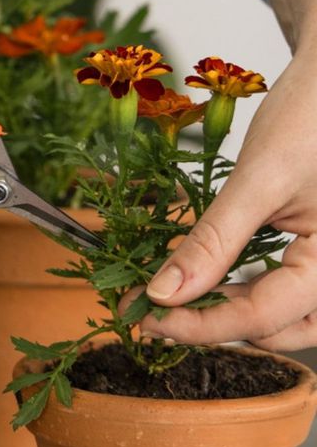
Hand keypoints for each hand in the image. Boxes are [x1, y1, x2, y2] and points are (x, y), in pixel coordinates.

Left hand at [133, 50, 316, 349]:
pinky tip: (204, 282)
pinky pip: (283, 291)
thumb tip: (164, 293)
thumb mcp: (259, 179)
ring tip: (175, 302)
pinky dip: (242, 292)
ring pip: (285, 319)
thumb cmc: (311, 117)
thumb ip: (215, 241)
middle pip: (279, 329)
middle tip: (154, 313)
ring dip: (230, 316)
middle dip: (214, 326)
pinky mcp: (315, 253)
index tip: (145, 315)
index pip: (263, 317)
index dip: (198, 324)